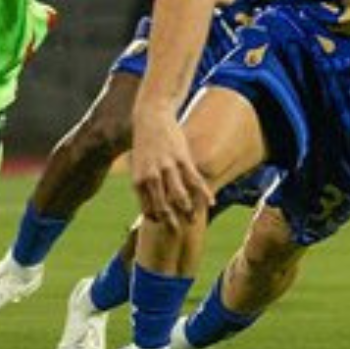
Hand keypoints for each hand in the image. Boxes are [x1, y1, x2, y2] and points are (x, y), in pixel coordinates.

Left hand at [129, 109, 211, 228]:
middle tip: (179, 231)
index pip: (148, 209)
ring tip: (194, 219)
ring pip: (180, 197)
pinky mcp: (182, 158)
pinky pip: (195, 181)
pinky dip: (204, 193)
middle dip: (172, 222)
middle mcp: (152, 176)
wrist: (151, 117)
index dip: (157, 219)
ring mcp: (167, 168)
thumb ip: (144, 185)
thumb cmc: (145, 145)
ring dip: (188, 211)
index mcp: (139, 181)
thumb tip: (148, 204)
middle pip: (164, 207)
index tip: (164, 223)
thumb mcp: (138, 166)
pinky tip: (211, 202)